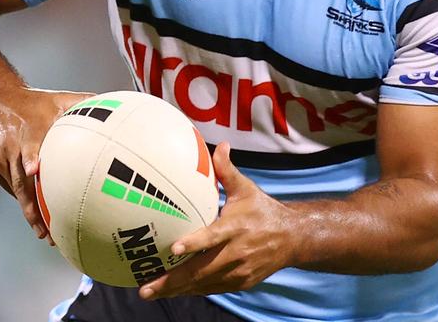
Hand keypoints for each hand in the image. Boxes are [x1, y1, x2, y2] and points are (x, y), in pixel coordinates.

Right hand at [0, 86, 91, 243]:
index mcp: (29, 128)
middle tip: (49, 229)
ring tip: (45, 234)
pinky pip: (11, 187)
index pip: (28, 144)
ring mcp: (0, 158)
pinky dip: (24, 202)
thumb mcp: (60, 98)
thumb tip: (117, 109)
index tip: (34, 171)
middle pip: (20, 180)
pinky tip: (37, 219)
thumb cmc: (36, 101)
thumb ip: (86, 103)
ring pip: (16, 190)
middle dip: (32, 206)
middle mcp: (12, 145)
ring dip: (29, 212)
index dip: (30, 157)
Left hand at [139, 143, 294, 298]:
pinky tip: (172, 291)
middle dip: (172, 280)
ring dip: (176, 290)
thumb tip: (218, 145)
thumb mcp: (246, 188)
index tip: (174, 248)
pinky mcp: (240, 284)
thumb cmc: (263, 210)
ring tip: (149, 292)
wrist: (292, 238)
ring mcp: (239, 271)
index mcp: (236, 227)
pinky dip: (192, 291)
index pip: (213, 236)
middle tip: (145, 287)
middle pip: (201, 269)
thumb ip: (227, 170)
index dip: (194, 243)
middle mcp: (237, 252)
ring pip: (203, 284)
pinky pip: (212, 289)